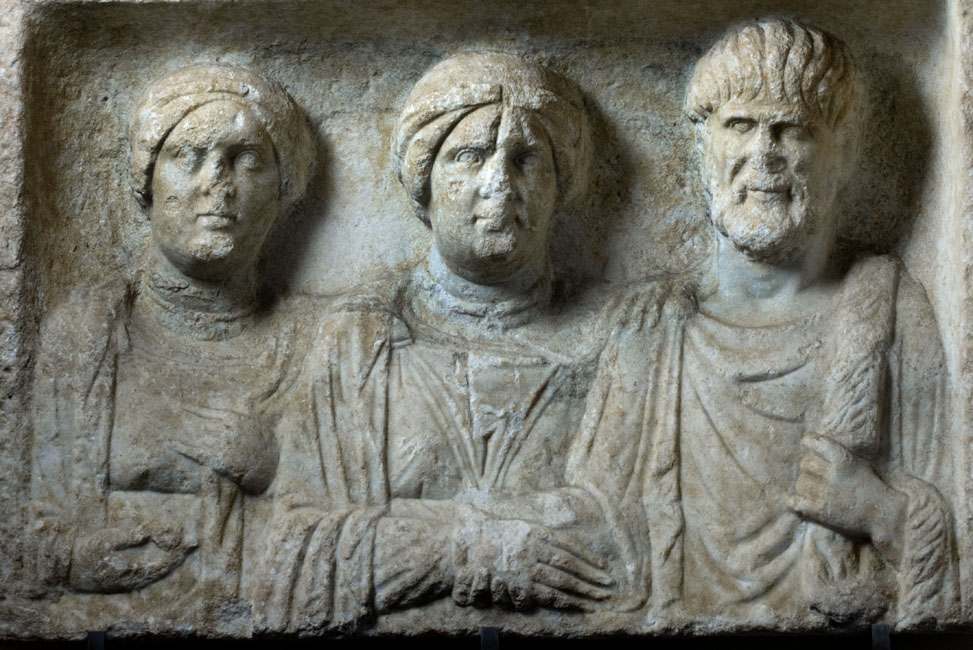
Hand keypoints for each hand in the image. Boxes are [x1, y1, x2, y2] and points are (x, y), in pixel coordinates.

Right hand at [69, 523, 195, 592]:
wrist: (68, 566)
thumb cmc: (88, 550)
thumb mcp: (108, 538)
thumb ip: (130, 537)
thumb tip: (148, 534)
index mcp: (130, 570)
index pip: (161, 565)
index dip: (175, 555)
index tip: (188, 545)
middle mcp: (131, 580)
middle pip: (160, 572)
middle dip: (175, 559)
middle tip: (189, 546)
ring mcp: (125, 584)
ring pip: (152, 577)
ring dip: (166, 565)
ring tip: (179, 554)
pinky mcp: (119, 584)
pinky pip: (143, 579)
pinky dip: (154, 570)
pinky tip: (159, 563)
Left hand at [169, 403, 277, 493]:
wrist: (269, 468)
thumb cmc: (263, 446)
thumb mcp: (254, 426)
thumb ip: (238, 418)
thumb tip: (224, 413)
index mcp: (236, 418)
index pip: (208, 412)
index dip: (193, 410)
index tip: (181, 406)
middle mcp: (227, 429)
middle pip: (201, 424)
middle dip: (188, 424)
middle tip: (169, 419)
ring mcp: (222, 444)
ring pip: (197, 436)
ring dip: (183, 433)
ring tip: (169, 431)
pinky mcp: (218, 459)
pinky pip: (195, 451)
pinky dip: (181, 446)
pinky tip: (171, 443)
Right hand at [452, 518, 613, 611]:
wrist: (460, 545)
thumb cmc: (488, 536)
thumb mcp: (518, 529)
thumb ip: (539, 539)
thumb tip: (564, 550)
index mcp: (535, 532)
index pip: (569, 547)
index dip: (589, 559)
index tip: (605, 569)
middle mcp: (532, 549)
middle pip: (568, 566)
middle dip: (590, 578)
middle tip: (608, 588)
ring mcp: (523, 568)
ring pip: (559, 583)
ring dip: (581, 593)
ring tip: (597, 600)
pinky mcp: (515, 584)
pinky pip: (542, 595)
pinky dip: (561, 602)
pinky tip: (575, 606)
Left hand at [788, 435, 906, 556]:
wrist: (884, 515)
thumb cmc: (873, 488)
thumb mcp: (860, 464)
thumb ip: (840, 456)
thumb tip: (818, 447)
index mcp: (843, 459)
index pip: (817, 442)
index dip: (809, 441)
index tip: (807, 442)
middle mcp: (831, 474)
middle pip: (805, 463)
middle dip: (810, 468)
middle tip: (818, 475)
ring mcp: (823, 492)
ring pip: (800, 482)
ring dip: (806, 486)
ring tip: (817, 491)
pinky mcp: (818, 510)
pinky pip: (794, 502)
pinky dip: (793, 501)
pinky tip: (795, 500)